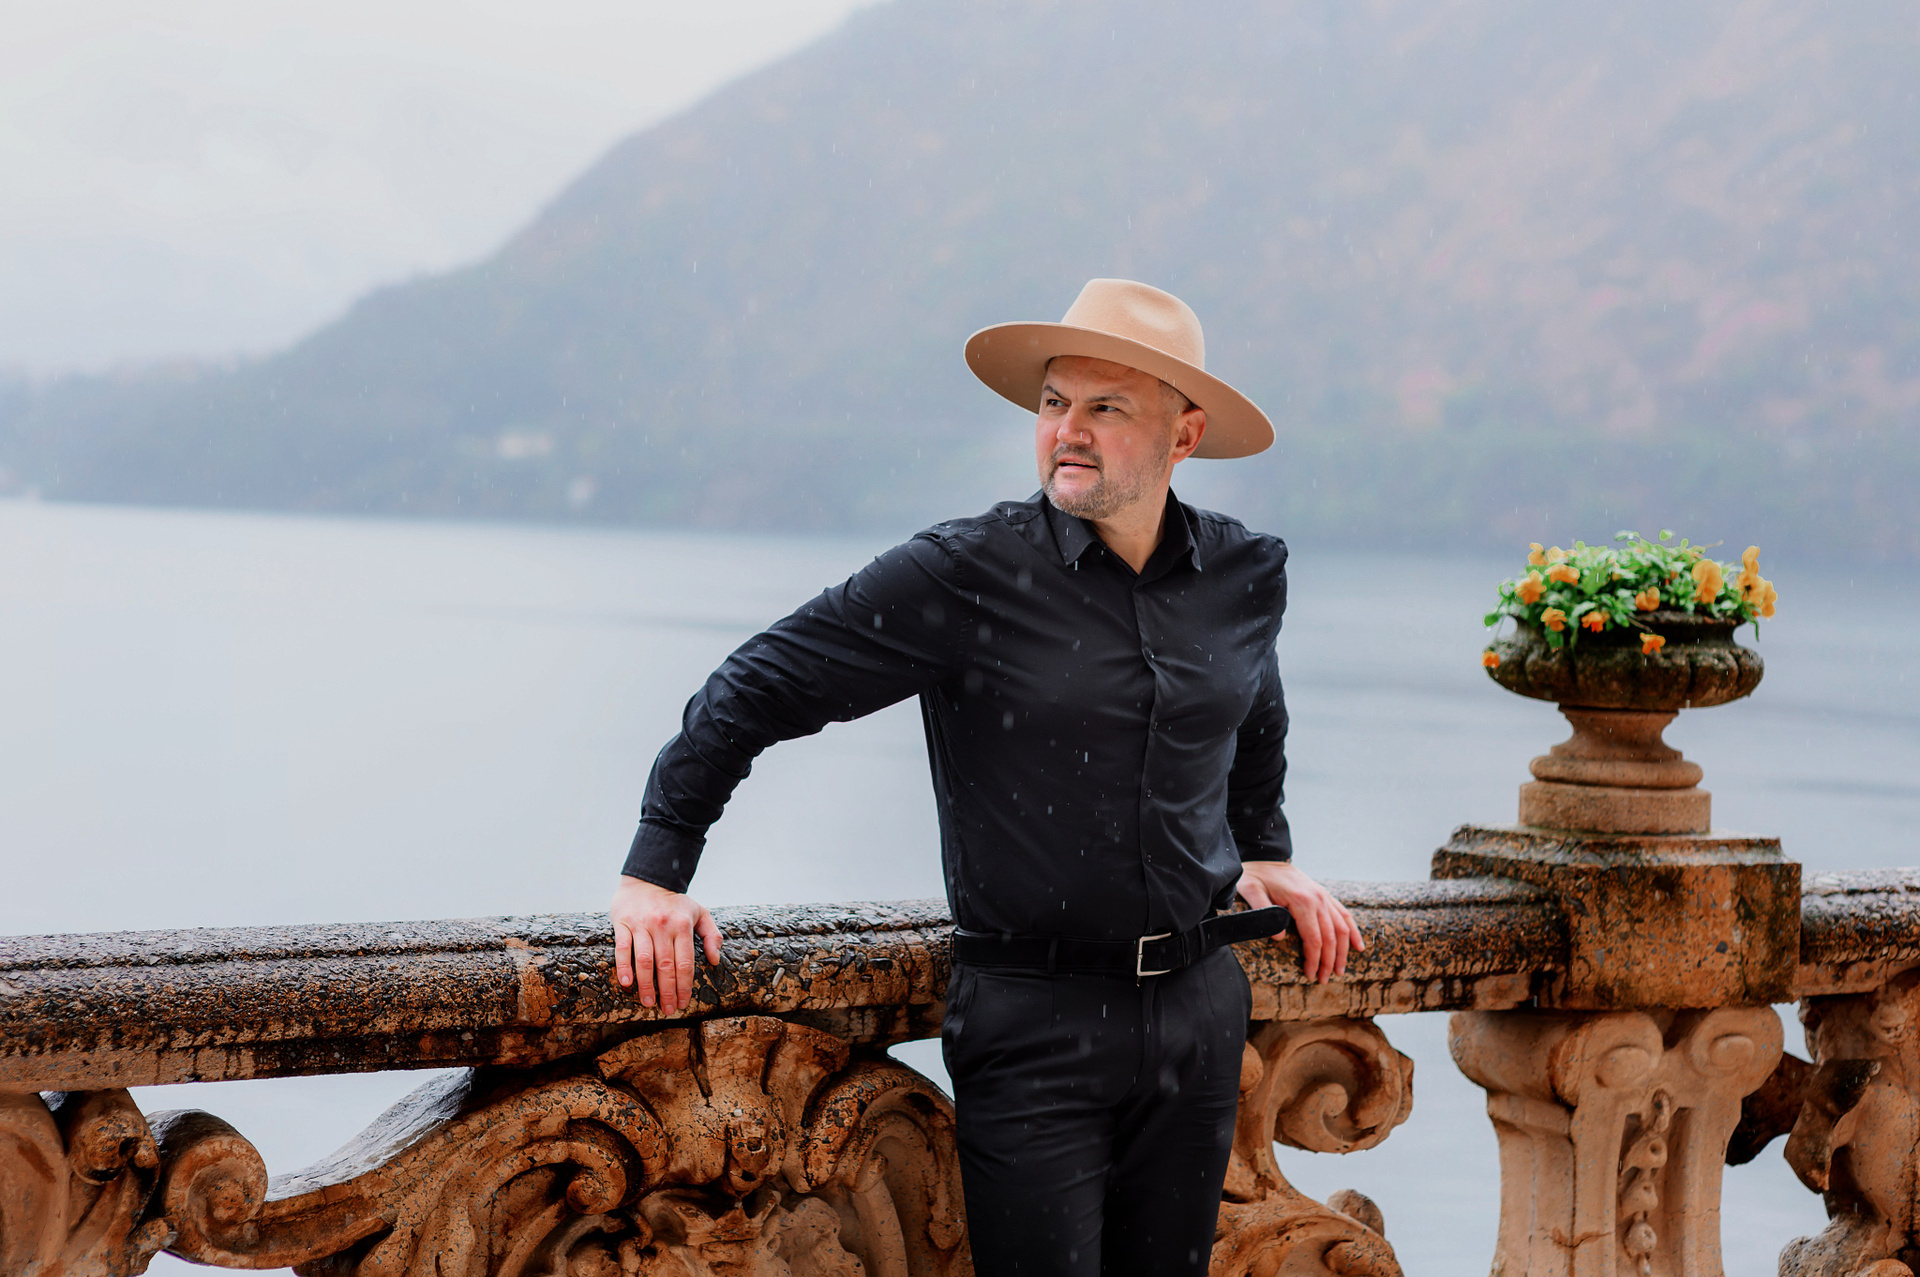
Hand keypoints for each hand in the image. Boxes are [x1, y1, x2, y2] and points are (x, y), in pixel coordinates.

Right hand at [611, 875, 723, 1012]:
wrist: (647, 879)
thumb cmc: (675, 902)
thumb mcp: (700, 912)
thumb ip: (712, 934)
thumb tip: (714, 960)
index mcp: (683, 925)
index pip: (685, 962)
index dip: (684, 986)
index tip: (684, 1003)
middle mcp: (663, 926)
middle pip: (666, 965)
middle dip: (667, 991)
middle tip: (668, 1009)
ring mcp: (642, 924)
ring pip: (644, 960)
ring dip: (646, 985)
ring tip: (649, 1003)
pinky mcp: (623, 923)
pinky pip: (622, 948)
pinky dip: (623, 967)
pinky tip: (626, 983)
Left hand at [1235, 861, 1364, 983]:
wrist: (1265, 857)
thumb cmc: (1255, 877)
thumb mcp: (1251, 890)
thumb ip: (1263, 912)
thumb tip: (1279, 937)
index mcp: (1301, 901)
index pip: (1314, 938)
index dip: (1314, 960)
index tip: (1310, 975)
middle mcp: (1317, 898)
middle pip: (1330, 937)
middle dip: (1328, 961)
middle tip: (1323, 980)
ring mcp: (1324, 896)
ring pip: (1342, 928)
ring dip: (1343, 951)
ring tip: (1339, 971)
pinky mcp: (1325, 894)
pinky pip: (1344, 914)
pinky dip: (1353, 931)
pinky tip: (1358, 946)